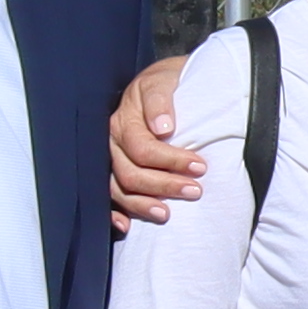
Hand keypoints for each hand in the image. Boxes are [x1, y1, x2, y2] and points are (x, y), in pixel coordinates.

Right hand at [106, 57, 205, 232]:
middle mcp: (112, 142)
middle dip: (163, 185)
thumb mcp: (164, 81)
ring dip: (142, 205)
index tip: (200, 167)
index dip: (171, 161)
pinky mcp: (113, 172)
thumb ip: (161, 101)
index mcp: (123, 121)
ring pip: (117, 189)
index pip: (142, 149)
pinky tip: (127, 227)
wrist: (165, 83)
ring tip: (168, 215)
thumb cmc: (168, 84)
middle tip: (195, 191)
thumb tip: (162, 127)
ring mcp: (110, 160)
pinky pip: (108, 197)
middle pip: (130, 173)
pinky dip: (116, 214)